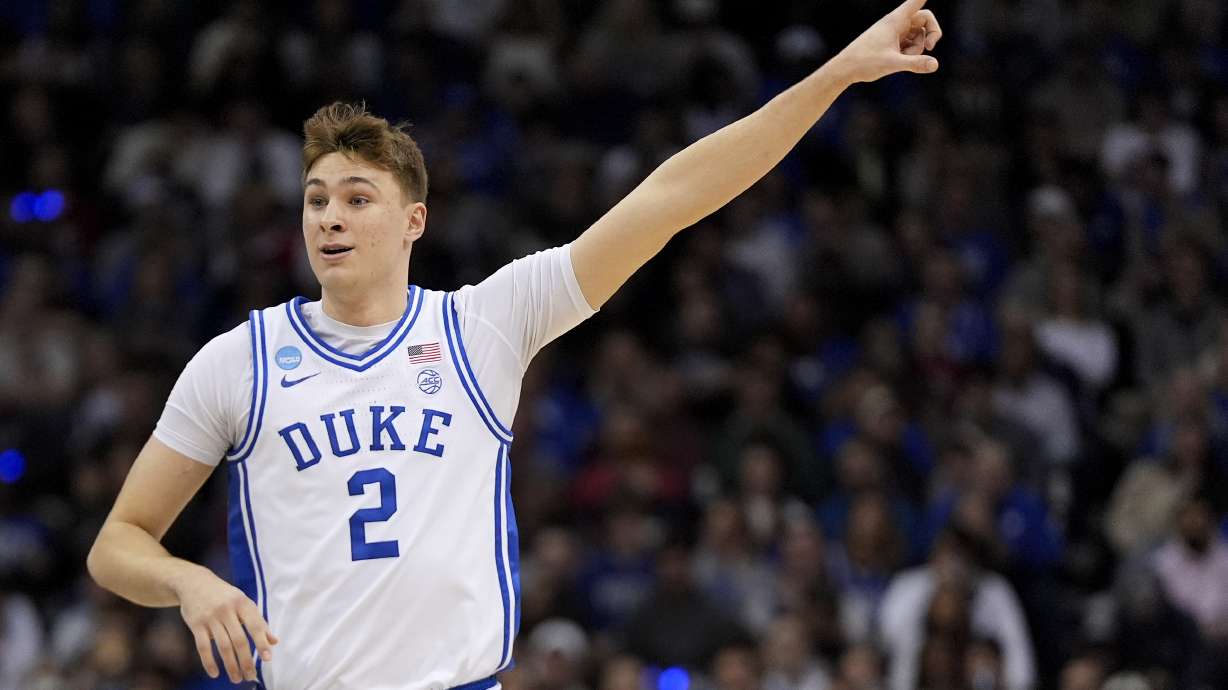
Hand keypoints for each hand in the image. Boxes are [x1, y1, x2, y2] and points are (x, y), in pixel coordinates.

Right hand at [174, 566, 277, 682]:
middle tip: (250, 676)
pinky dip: (209, 661)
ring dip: (231, 665)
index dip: (262, 642)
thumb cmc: (225, 596)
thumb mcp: (243, 603)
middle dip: (246, 661)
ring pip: (223, 646)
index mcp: (243, 603)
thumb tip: (274, 642)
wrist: (194, 582)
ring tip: (237, 678)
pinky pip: (203, 646)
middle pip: (239, 640)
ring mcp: (211, 617)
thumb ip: (258, 622)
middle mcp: (227, 610)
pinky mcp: (196, 624)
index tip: (267, 659)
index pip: (255, 625)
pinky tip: (215, 673)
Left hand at [832, 0, 942, 83]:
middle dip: (931, 33)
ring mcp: (895, 33)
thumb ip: (915, 63)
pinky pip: (909, 44)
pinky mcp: (892, 43)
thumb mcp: (893, 63)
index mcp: (895, 20)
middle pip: (925, 19)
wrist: (845, 69)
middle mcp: (896, 23)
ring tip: (901, 58)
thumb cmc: (864, 63)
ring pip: (917, 35)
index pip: (916, 1)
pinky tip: (898, 61)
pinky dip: (909, 53)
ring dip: (917, 48)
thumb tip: (935, 65)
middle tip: (930, 47)